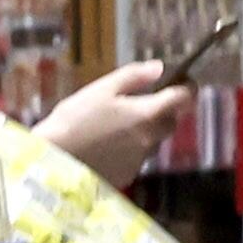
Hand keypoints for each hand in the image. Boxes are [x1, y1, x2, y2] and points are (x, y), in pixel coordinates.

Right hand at [33, 61, 190, 183]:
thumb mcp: (102, 89)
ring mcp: (140, 160)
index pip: (183, 98)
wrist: (55, 160)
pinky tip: (107, 146)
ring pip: (153, 141)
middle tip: (142, 104)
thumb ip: (134, 76)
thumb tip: (159, 68)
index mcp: (148, 113)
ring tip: (117, 127)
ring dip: (145, 132)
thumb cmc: (75, 118)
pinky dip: (129, 150)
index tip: (183, 82)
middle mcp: (151, 138)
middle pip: (171, 122)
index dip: (188, 87)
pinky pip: (136, 158)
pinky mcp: (128, 175)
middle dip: (164, 112)